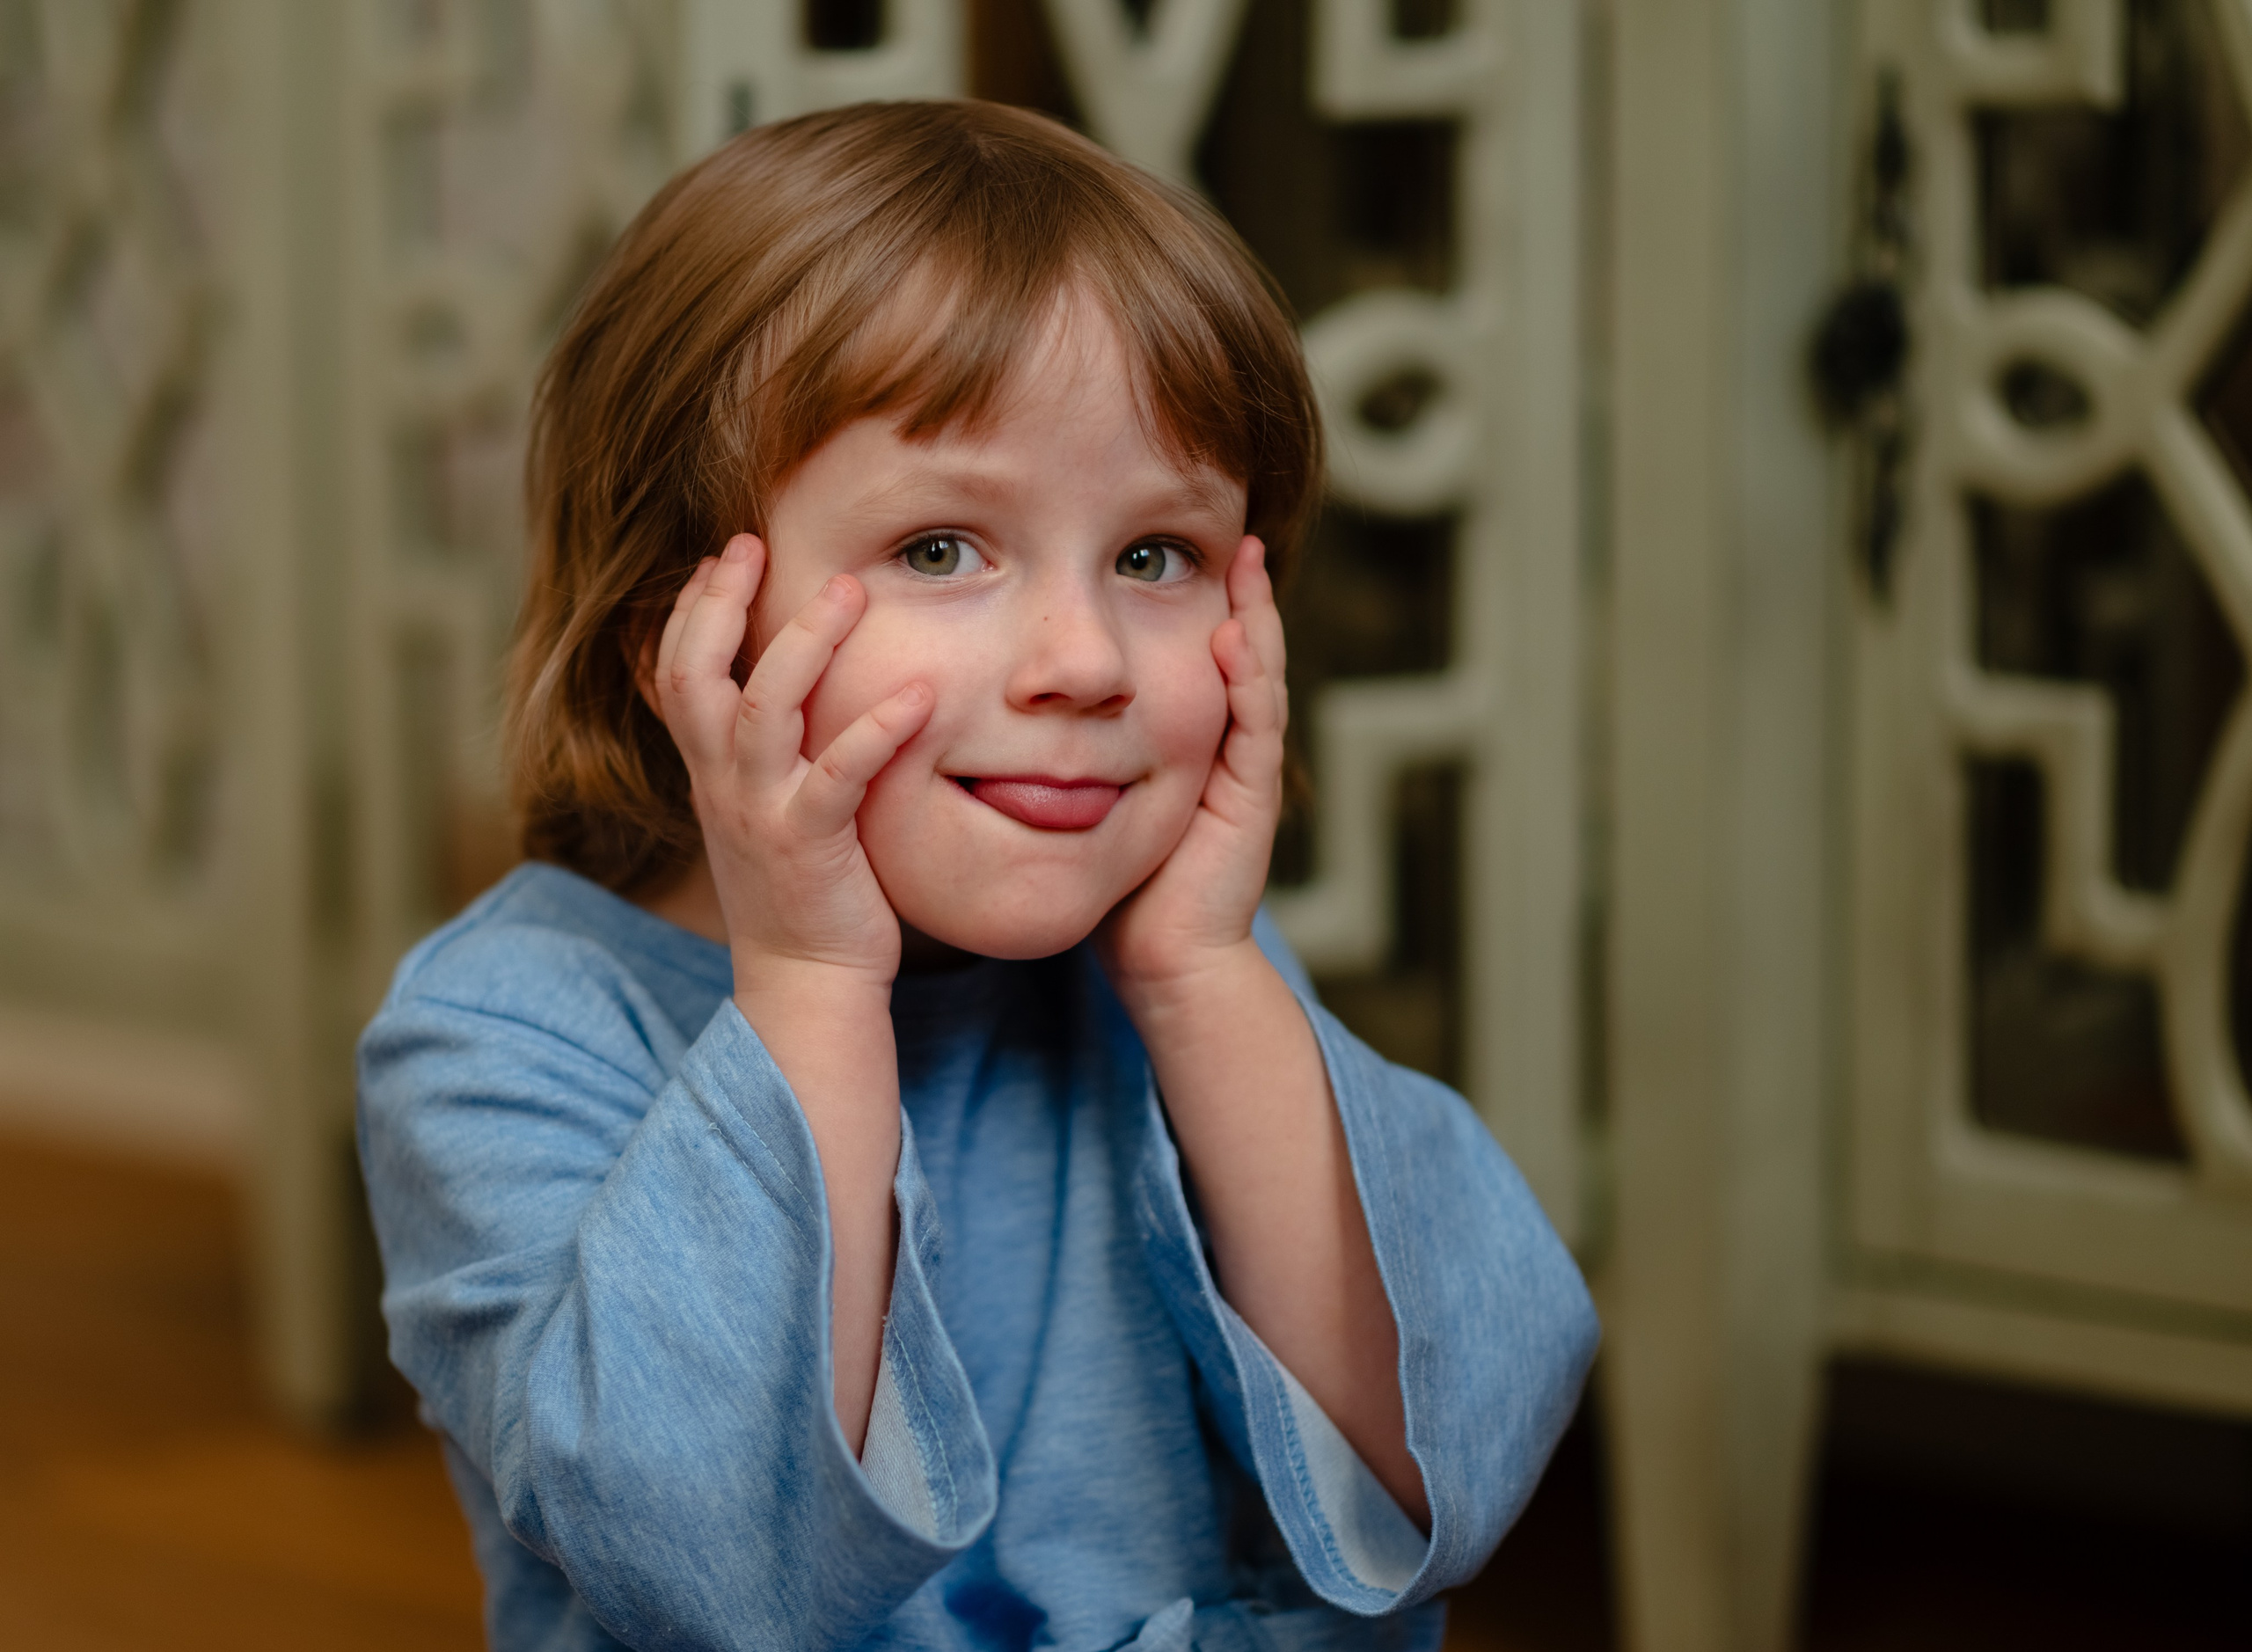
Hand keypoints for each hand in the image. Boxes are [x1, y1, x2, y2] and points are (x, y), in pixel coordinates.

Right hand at [647, 533, 932, 995]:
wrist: (806, 980)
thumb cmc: (799, 886)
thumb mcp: (763, 805)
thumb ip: (763, 746)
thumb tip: (779, 682)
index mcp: (710, 769)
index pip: (674, 672)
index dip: (690, 609)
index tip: (720, 556)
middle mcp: (723, 783)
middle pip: (695, 674)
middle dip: (719, 603)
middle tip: (752, 543)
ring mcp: (762, 812)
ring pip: (763, 708)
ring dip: (805, 642)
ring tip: (849, 589)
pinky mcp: (811, 844)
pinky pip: (839, 774)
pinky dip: (876, 728)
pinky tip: (920, 695)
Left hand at [1098, 536, 1285, 1002]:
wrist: (1165, 961)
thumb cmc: (1120, 888)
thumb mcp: (1088, 803)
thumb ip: (1066, 759)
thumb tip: (1005, 713)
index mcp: (1190, 745)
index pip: (1196, 658)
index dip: (1191, 604)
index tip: (1169, 549)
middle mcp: (1224, 748)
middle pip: (1237, 653)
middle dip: (1234, 591)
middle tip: (1229, 530)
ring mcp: (1245, 770)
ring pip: (1255, 675)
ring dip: (1253, 614)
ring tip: (1244, 557)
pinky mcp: (1251, 795)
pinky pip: (1256, 723)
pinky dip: (1248, 674)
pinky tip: (1233, 633)